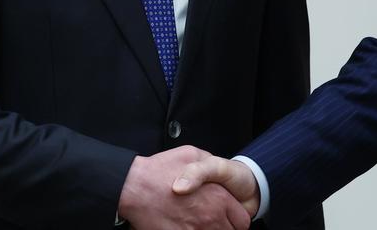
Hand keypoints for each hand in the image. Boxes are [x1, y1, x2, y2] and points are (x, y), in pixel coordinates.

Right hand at [118, 146, 249, 229]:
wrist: (134, 187)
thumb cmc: (160, 170)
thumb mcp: (192, 154)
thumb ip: (209, 165)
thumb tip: (216, 174)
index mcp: (218, 198)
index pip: (242, 221)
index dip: (236, 218)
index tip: (229, 216)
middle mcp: (209, 218)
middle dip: (225, 227)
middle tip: (212, 220)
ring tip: (199, 223)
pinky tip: (186, 226)